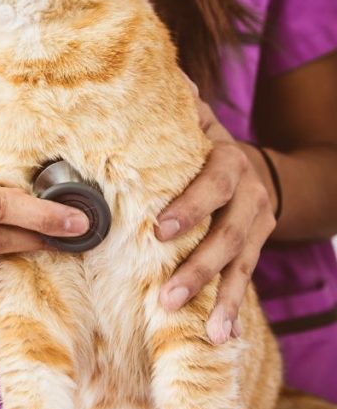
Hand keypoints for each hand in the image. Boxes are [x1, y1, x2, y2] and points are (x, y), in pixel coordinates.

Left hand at [155, 94, 276, 344]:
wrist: (259, 168)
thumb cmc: (205, 145)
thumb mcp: (197, 120)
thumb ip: (176, 104)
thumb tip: (151, 72)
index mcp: (227, 163)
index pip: (211, 184)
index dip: (189, 207)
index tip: (159, 230)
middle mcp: (248, 197)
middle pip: (228, 235)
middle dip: (198, 266)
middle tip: (167, 294)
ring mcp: (256, 228)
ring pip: (239, 265)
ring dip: (218, 297)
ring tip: (200, 326)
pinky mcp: (255, 251)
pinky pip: (246, 283)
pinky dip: (234, 310)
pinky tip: (222, 337)